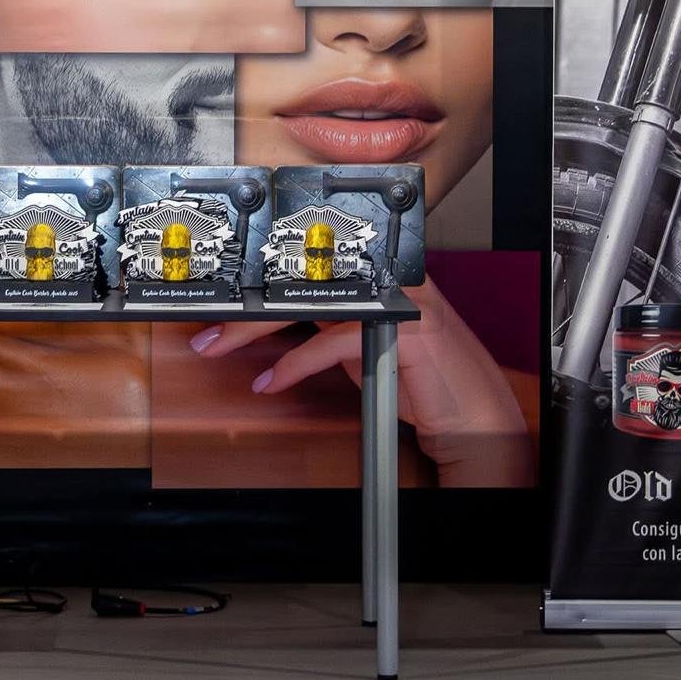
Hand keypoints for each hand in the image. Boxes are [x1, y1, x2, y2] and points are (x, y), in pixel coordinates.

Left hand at [187, 273, 532, 486]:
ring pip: (311, 302)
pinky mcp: (406, 328)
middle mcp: (389, 278)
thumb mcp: (364, 349)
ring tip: (221, 346)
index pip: (308, 266)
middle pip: (302, 279)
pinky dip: (296, 363)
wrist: (472, 413)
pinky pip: (335, 340)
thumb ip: (330, 328)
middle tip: (207, 329)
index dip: (261, 282)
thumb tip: (278, 324)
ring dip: (255, 329)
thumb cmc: (423, 381)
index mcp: (377, 274)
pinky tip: (272, 380)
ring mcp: (400, 298)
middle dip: (245, 306)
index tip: (222, 300)